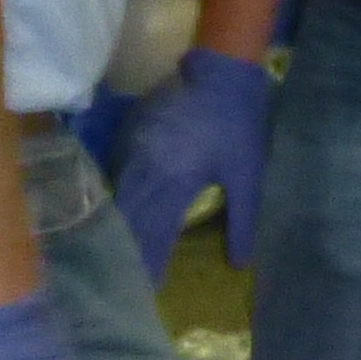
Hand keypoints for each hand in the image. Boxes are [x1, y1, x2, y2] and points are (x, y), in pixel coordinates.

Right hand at [111, 47, 274, 279]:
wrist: (220, 71)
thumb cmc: (239, 125)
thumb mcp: (248, 174)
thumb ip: (243, 220)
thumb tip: (239, 263)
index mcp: (175, 181)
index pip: (154, 232)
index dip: (148, 262)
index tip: (144, 289)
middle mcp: (147, 167)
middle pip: (129, 217)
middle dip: (126, 250)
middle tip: (120, 280)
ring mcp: (133, 147)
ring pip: (117, 195)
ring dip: (115, 225)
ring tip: (112, 254)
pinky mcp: (129, 132)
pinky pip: (115, 171)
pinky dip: (114, 195)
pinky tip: (113, 212)